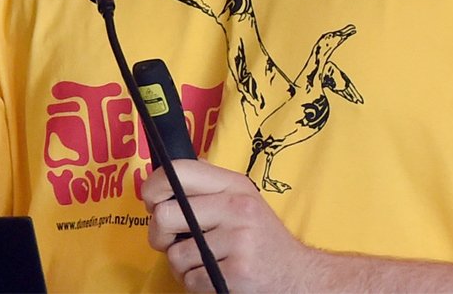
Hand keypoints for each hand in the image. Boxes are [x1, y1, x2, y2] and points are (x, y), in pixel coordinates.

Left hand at [143, 158, 314, 292]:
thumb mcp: (243, 201)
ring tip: (205, 262)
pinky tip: (216, 277)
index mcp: (234, 186)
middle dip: (158, 235)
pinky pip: (190, 280)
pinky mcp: (237, 272)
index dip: (152, 187)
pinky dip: (196, 284)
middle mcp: (237, 208)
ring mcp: (239, 241)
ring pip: (175, 254)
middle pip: (164, 215)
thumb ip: (209, 187)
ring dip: (182, 266)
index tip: (152, 203)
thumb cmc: (261, 240)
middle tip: (171, 242)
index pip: (178, 171)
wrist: (300, 276)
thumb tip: (166, 174)